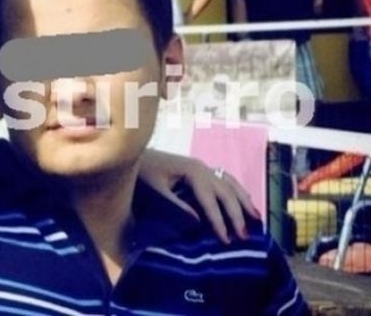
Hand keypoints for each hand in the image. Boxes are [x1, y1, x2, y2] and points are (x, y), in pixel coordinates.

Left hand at [138, 149, 260, 243]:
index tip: (226, 240)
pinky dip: (238, 191)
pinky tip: (244, 201)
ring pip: (231, 184)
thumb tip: (197, 221)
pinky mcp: (201, 168)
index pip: (211, 201)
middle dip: (237, 215)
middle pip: (226, 192)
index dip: (220, 221)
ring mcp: (203, 166)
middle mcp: (202, 167)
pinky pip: (226, 179)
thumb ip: (175, 204)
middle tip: (244, 237)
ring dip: (244, 201)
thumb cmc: (143, 171)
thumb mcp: (156, 188)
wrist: (136, 151)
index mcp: (192, 171)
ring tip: (256, 220)